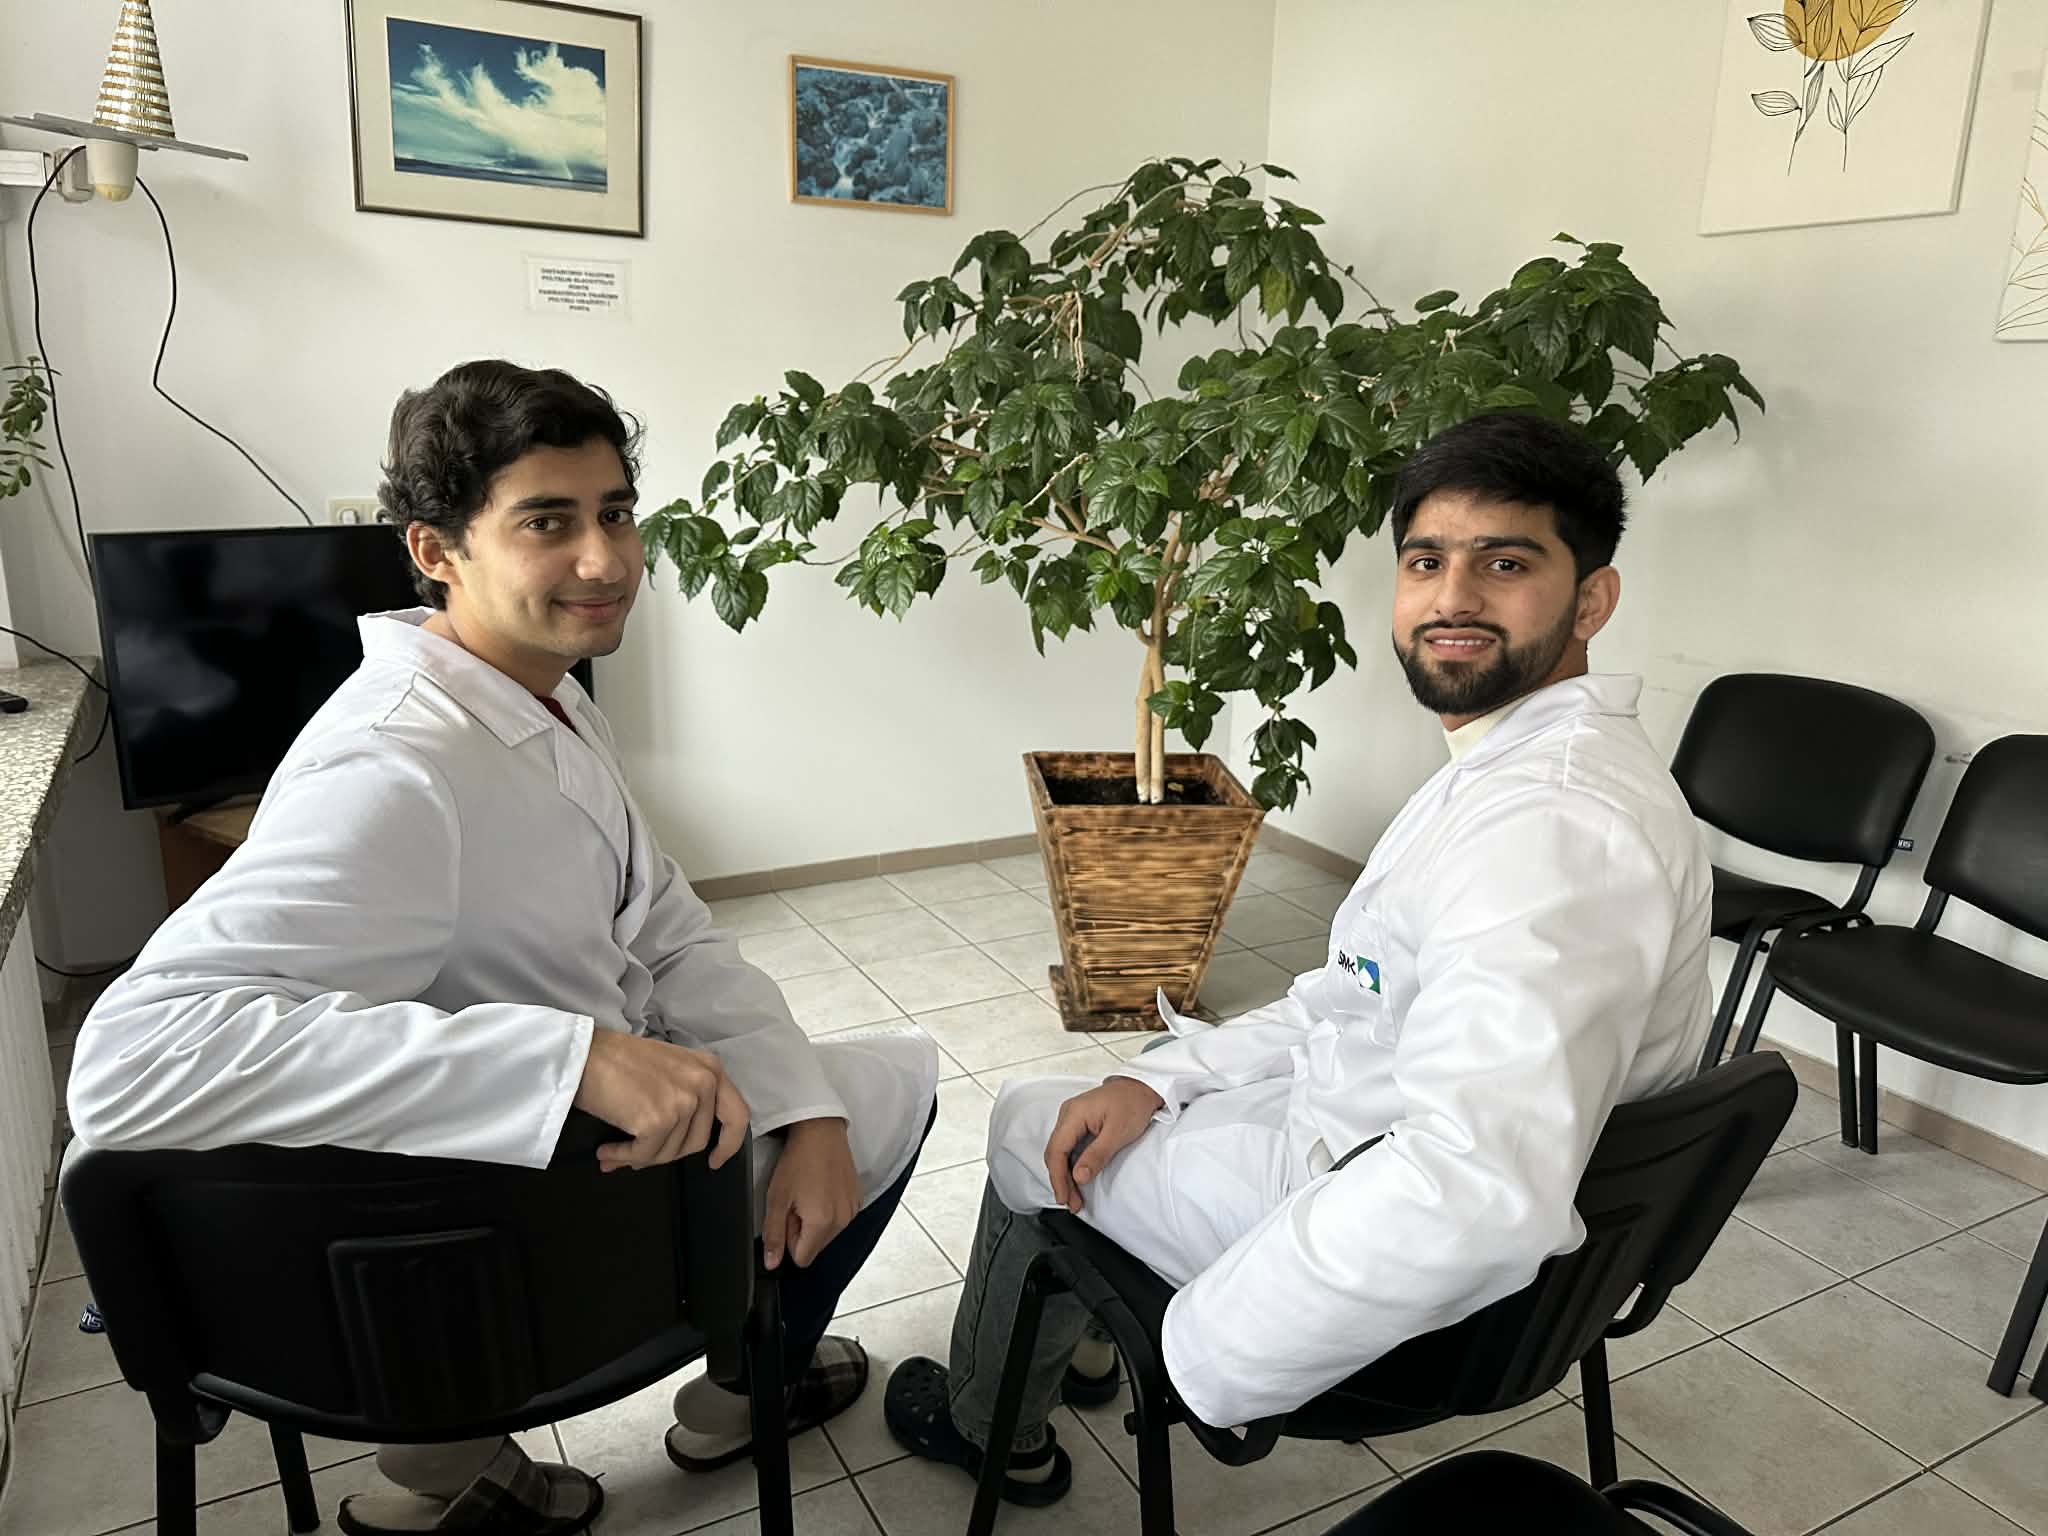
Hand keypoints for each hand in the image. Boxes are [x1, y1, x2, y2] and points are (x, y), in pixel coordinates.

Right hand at [573, 1029, 748, 1173]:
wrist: (584, 1054)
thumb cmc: (616, 1058)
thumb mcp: (669, 1067)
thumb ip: (685, 1096)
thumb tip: (678, 1140)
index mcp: (710, 1069)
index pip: (737, 1115)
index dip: (730, 1144)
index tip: (716, 1160)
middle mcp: (703, 1083)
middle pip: (697, 1141)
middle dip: (667, 1153)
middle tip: (639, 1154)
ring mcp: (684, 1102)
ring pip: (670, 1152)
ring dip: (641, 1157)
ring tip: (616, 1150)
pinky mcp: (659, 1120)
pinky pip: (645, 1155)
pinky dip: (623, 1157)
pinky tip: (607, 1151)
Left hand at [763, 1117, 861, 1270]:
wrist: (821, 1130)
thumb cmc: (799, 1160)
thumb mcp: (776, 1198)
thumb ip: (773, 1235)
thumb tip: (772, 1262)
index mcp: (822, 1224)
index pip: (802, 1258)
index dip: (790, 1239)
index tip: (789, 1215)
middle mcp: (843, 1220)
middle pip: (816, 1245)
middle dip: (803, 1229)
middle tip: (797, 1199)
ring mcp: (853, 1209)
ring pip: (828, 1232)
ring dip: (816, 1219)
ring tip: (810, 1190)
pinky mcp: (858, 1198)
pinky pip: (840, 1216)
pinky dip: (829, 1207)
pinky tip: (822, 1185)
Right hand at [1044, 1077, 1163, 1212]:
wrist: (1142, 1088)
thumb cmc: (1133, 1104)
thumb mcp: (1118, 1133)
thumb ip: (1097, 1155)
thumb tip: (1078, 1177)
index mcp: (1073, 1114)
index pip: (1056, 1151)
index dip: (1058, 1178)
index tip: (1064, 1197)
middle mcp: (1067, 1115)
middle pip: (1055, 1153)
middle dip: (1061, 1180)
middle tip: (1071, 1203)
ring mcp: (1071, 1118)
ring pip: (1060, 1152)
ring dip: (1065, 1175)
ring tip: (1074, 1197)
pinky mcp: (1078, 1123)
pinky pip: (1068, 1147)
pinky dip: (1070, 1165)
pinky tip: (1076, 1179)